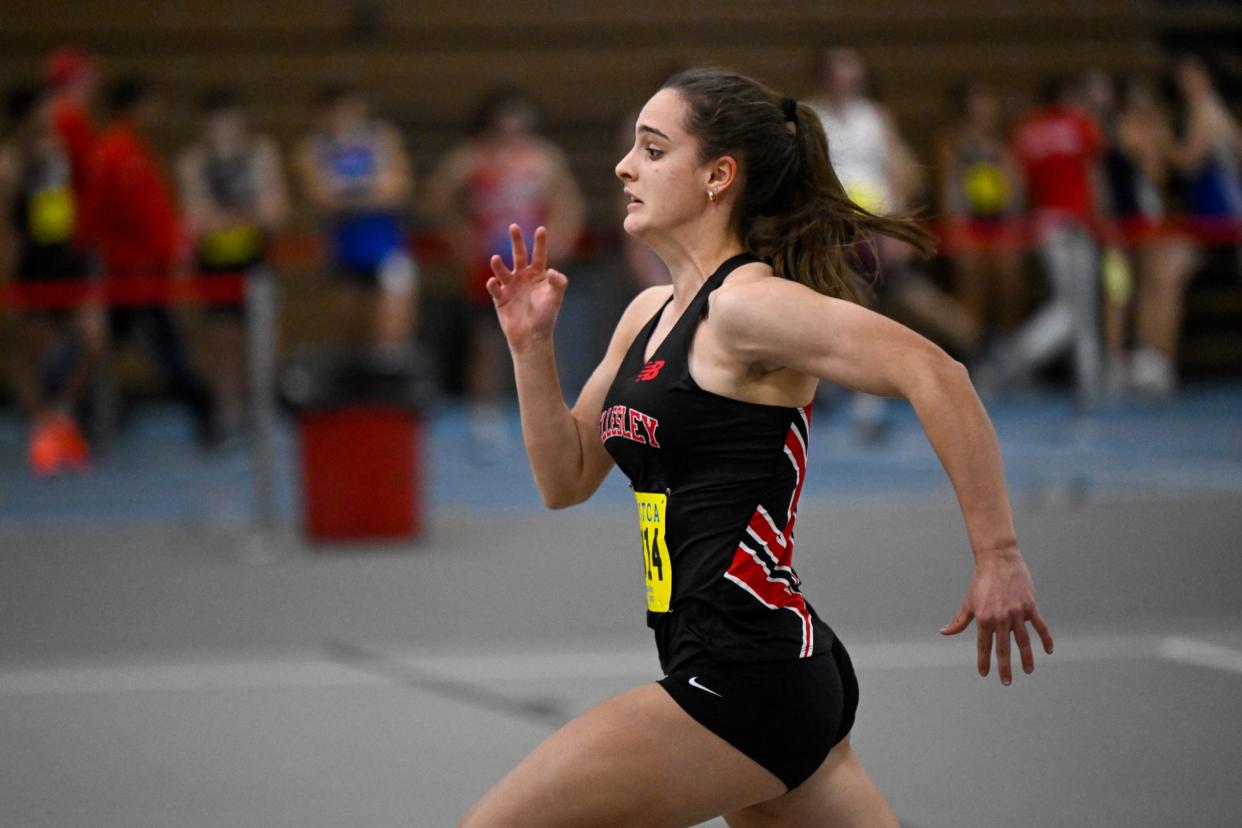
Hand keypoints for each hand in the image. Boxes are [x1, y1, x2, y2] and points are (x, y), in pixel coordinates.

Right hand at [487, 224, 567, 351]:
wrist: (532, 336)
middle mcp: (523, 277)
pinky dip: (493, 285)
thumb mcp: (556, 297)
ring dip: (498, 265)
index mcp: (538, 275)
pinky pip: (495, 289)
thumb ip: (558, 282)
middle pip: (519, 255)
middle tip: (514, 226)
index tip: (541, 229)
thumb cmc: (546, 316)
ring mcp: (510, 287)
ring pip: (503, 271)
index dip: (540, 243)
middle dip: (516, 241)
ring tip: (496, 259)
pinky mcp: (500, 299)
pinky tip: (493, 282)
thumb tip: (552, 270)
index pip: (539, 255)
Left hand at [940, 550, 1052, 684]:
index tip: (984, 673)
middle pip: (1003, 648)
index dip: (984, 661)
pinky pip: (1040, 627)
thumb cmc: (980, 581)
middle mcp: (1000, 618)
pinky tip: (1048, 651)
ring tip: (1027, 671)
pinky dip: (1045, 639)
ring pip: (1023, 641)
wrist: (998, 559)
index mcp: (983, 618)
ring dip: (1026, 658)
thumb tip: (944, 632)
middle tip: (1006, 682)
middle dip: (1004, 667)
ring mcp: (1016, 613)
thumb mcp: (968, 602)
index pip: (983, 645)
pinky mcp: (1029, 606)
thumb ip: (959, 620)